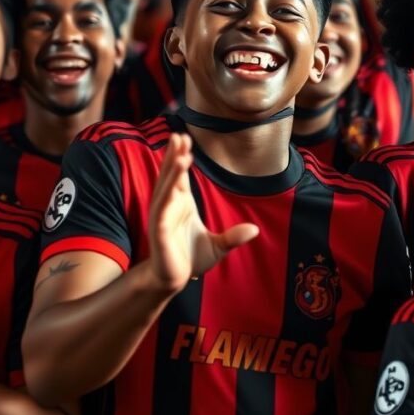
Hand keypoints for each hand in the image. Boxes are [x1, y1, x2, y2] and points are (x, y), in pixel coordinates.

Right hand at [148, 134, 258, 292]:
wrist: (172, 280)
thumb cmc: (189, 259)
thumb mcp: (217, 247)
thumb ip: (233, 237)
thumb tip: (255, 230)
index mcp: (180, 204)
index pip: (180, 176)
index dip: (181, 157)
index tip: (185, 138)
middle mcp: (169, 206)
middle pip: (171, 176)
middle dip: (174, 155)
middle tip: (178, 134)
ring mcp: (162, 216)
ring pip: (166, 188)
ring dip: (171, 170)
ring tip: (180, 152)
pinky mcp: (158, 230)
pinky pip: (162, 208)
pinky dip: (166, 194)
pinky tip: (173, 183)